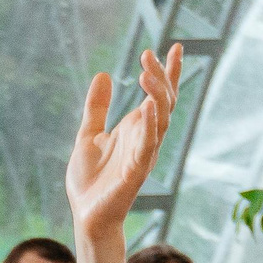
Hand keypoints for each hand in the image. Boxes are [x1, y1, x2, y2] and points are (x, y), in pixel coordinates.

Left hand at [65, 44, 182, 242]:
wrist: (86, 215)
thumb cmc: (90, 181)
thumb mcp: (88, 135)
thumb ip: (97, 108)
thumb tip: (104, 75)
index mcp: (136, 129)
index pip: (159, 95)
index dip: (168, 72)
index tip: (175, 47)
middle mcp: (145, 139)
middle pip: (164, 102)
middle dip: (161, 77)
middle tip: (148, 55)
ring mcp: (144, 154)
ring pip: (161, 120)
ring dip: (156, 96)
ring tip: (146, 73)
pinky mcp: (136, 171)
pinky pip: (148, 146)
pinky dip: (150, 127)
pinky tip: (146, 108)